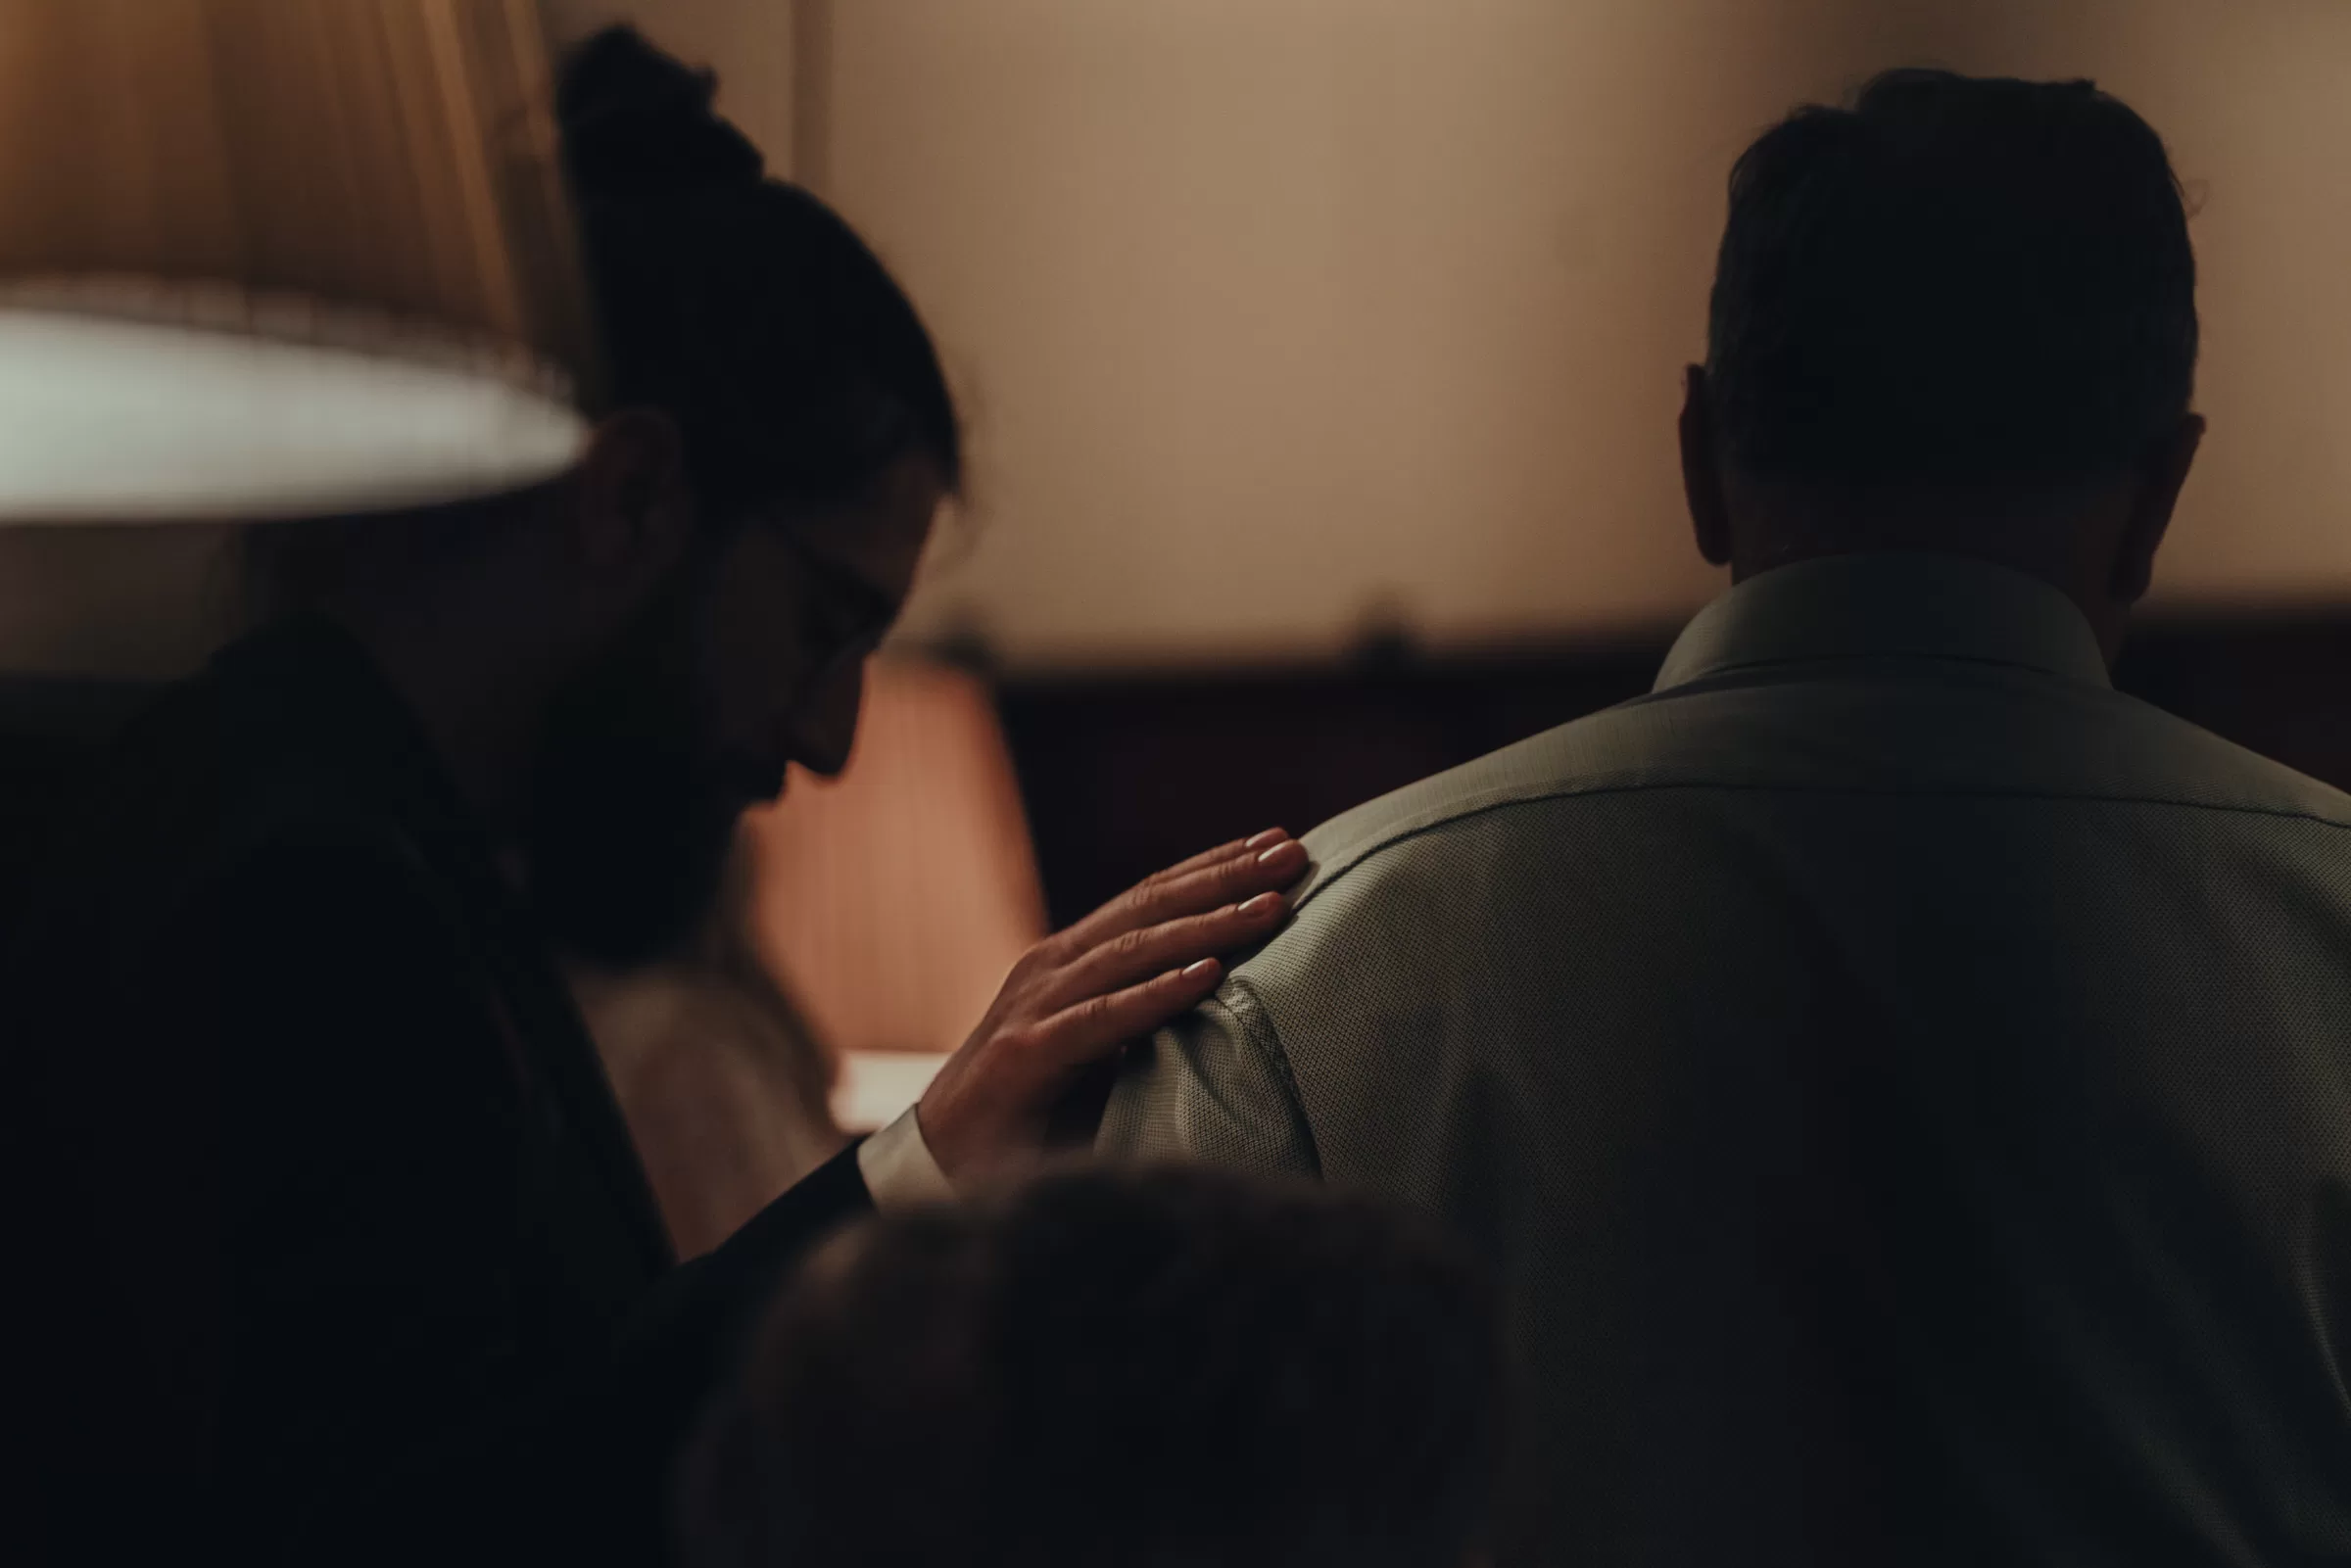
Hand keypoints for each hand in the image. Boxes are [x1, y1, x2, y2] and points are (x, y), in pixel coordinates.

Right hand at [916, 828, 1309, 1181]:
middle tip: (1294, 853)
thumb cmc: (1033, 1111)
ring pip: (1132, 951)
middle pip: (1151, 907)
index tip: (1282, 843)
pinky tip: (1205, 976)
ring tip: (1270, 909)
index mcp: (1074, 960)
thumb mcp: (1103, 1051)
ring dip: (1207, 926)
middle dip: (1227, 878)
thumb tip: (1236, 997)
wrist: (940, 1169)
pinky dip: (1156, 995)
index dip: (1217, 867)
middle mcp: (1053, 968)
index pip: (1153, 898)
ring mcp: (1036, 1007)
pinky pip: (1101, 1019)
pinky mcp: (1026, 1056)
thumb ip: (1150, 1017)